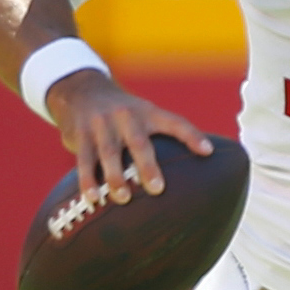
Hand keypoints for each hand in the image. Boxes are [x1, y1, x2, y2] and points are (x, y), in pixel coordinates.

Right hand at [47, 72, 212, 205]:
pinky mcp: (81, 135)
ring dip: (115, 177)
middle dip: (147, 166)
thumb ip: (160, 135)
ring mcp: (102, 125)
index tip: (208, 152)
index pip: (174, 122)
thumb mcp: (142, 113)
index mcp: (147, 112)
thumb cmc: (121, 114)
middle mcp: (126, 116)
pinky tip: (92, 198)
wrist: (81, 90)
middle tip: (157, 189)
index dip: (192, 135)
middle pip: (139, 142)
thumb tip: (194, 166)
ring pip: (109, 153)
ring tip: (122, 198)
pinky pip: (85, 160)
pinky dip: (88, 180)